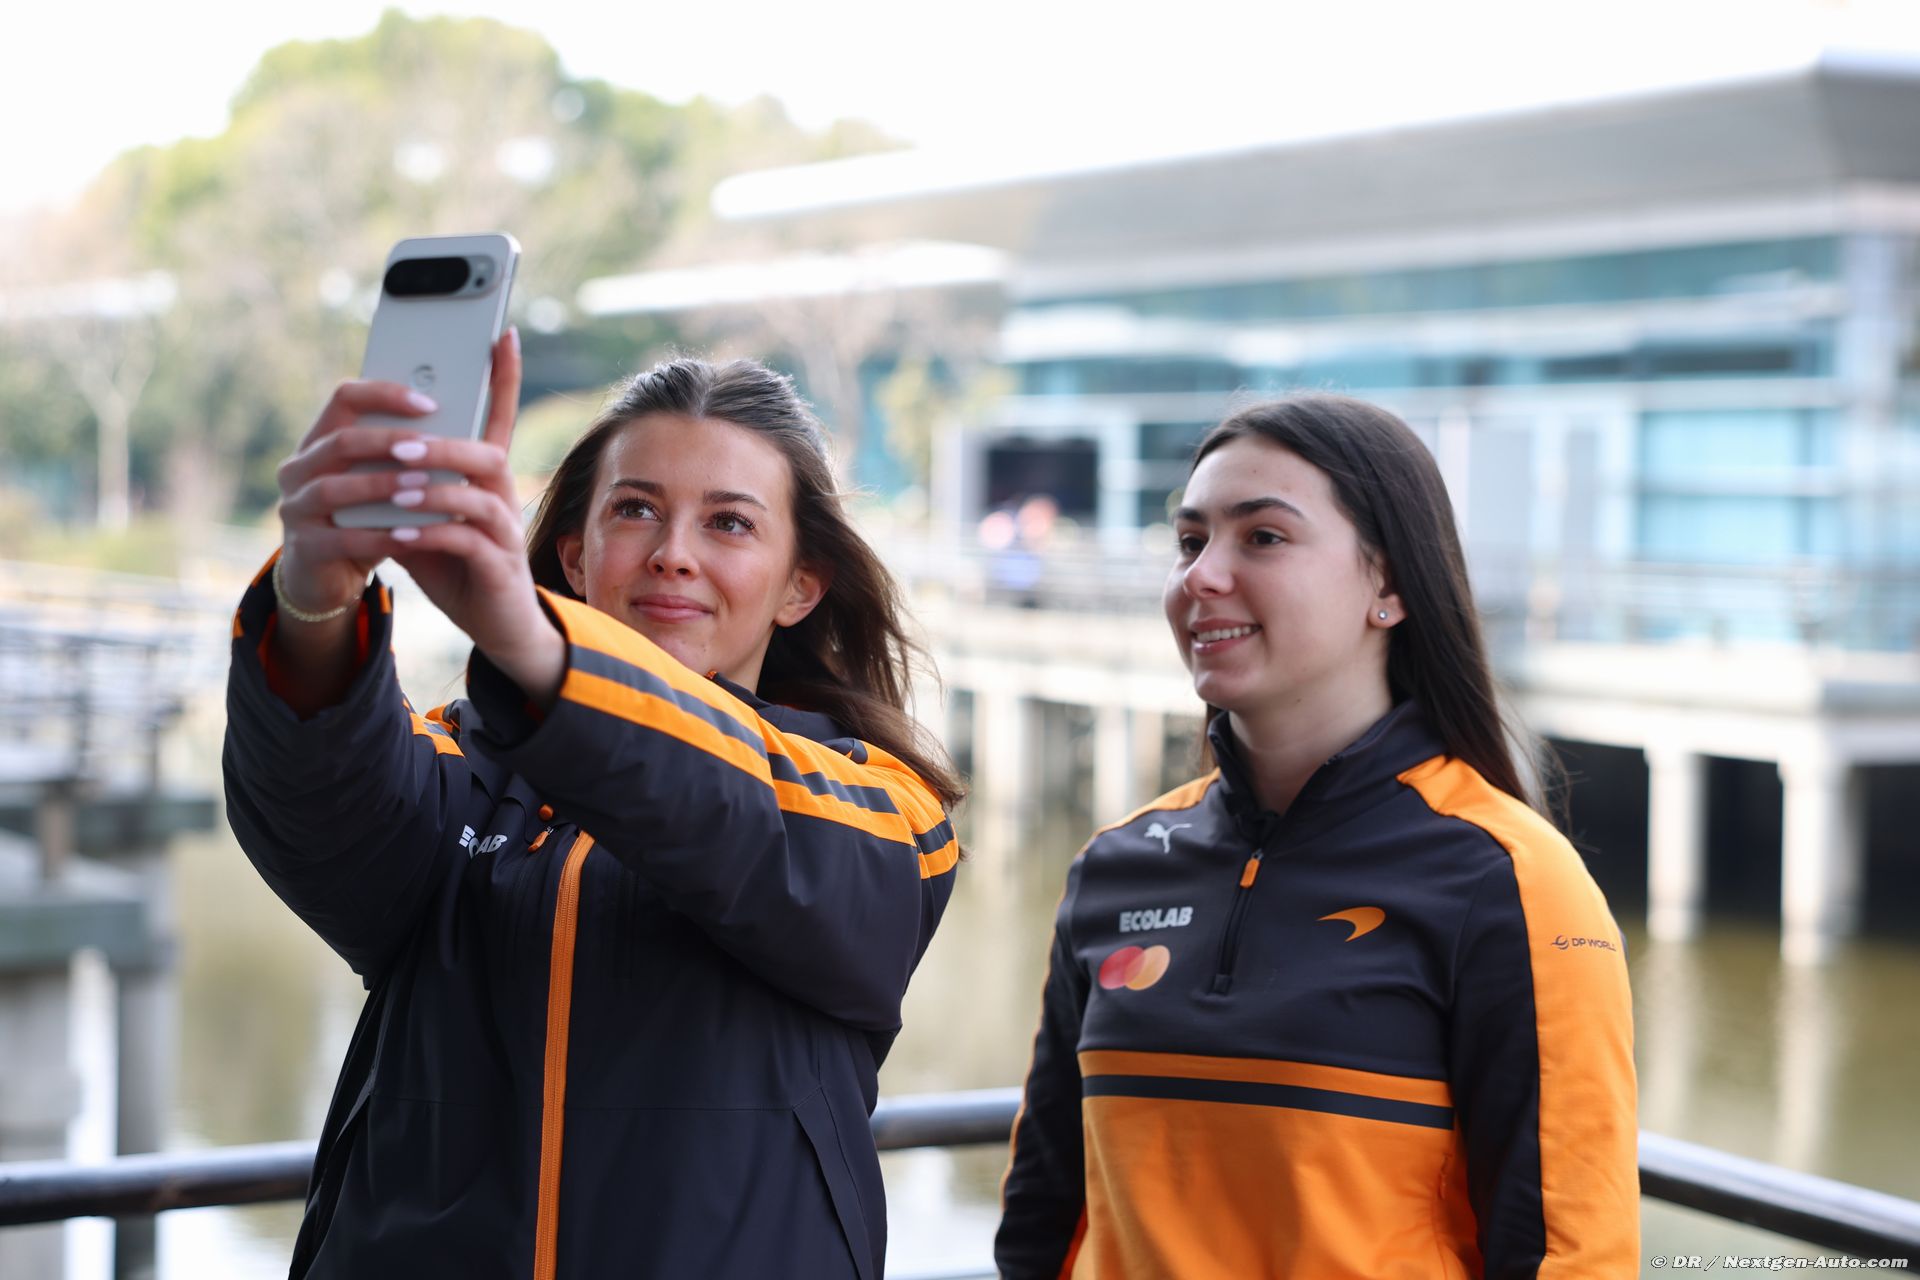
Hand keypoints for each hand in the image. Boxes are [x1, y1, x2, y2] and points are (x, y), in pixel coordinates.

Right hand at [275, 379, 448, 619]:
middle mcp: (298, 469)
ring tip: (423, 484)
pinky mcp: (303, 548)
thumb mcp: (380, 482)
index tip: (430, 403)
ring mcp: (295, 508)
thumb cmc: (365, 519)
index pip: (344, 398)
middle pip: (339, 441)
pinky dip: (377, 536)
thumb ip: (405, 457)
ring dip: (380, 485)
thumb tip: (463, 430)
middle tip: (431, 445)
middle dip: (387, 441)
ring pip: (332, 488)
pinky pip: (341, 538)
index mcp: (319, 442)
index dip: (385, 394)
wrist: (328, 577)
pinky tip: (410, 535)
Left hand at [373, 329, 566, 706]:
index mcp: (483, 479)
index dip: (503, 375)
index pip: (500, 417)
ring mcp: (504, 532)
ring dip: (434, 488)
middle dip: (443, 444)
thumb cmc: (458, 567)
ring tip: (396, 489)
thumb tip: (355, 458)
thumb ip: (397, 489)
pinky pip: (467, 541)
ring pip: (479, 493)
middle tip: (401, 445)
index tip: (500, 333)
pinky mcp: (499, 566)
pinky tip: (398, 536)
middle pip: (487, 452)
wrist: (497, 625)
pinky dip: (430, 535)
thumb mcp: (420, 520)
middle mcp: (502, 497)